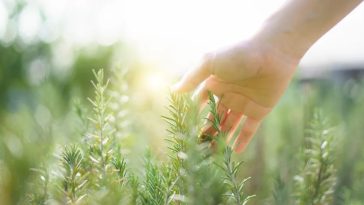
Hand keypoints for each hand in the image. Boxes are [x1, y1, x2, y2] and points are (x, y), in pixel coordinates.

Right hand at [173, 39, 299, 151]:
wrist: (273, 53)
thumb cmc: (238, 54)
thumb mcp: (210, 63)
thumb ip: (192, 77)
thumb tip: (173, 90)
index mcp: (215, 83)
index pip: (200, 103)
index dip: (193, 116)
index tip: (185, 130)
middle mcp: (228, 95)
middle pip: (214, 117)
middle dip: (207, 131)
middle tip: (198, 147)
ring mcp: (243, 104)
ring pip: (229, 125)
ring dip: (221, 139)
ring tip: (213, 154)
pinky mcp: (259, 110)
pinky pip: (249, 129)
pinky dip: (242, 140)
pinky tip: (234, 152)